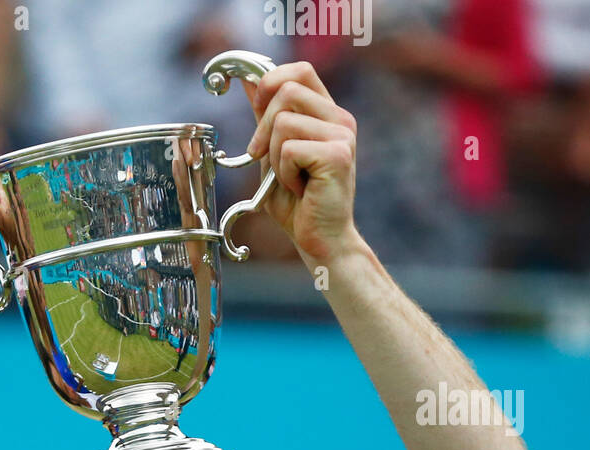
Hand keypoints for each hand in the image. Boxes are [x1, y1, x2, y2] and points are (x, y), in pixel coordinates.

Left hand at [241, 61, 363, 265]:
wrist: (318, 238)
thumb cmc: (296, 202)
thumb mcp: (272, 152)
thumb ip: (264, 117)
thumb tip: (247, 80)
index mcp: (326, 113)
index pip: (300, 71)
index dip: (270, 81)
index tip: (255, 109)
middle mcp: (339, 118)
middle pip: (286, 89)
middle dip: (262, 126)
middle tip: (262, 156)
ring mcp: (342, 134)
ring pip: (284, 120)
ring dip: (274, 154)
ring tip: (289, 177)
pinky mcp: (338, 155)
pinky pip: (289, 148)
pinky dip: (283, 172)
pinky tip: (299, 187)